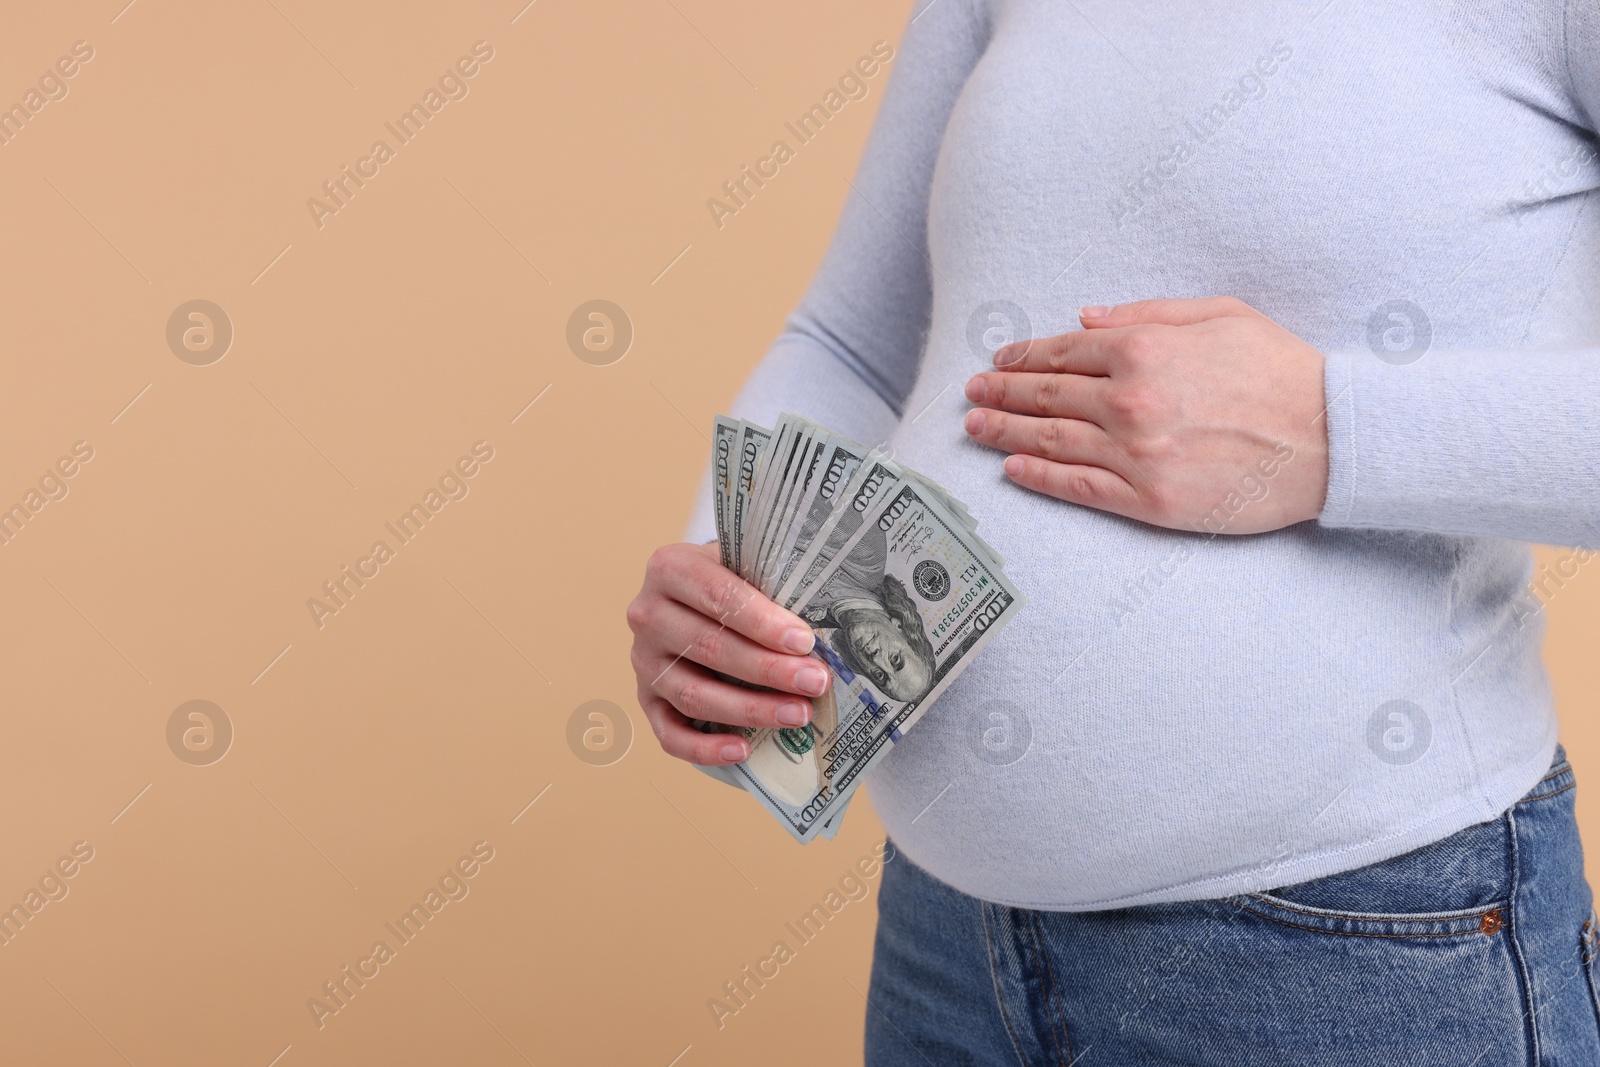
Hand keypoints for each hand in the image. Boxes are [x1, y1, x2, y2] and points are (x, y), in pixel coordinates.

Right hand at [627, 542, 828, 765]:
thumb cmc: (732, 580)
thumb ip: (771, 584)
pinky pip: (669, 734)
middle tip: (815, 681)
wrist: (692, 595)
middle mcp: (648, 615)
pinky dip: (704, 748)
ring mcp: (644, 662)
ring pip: (693, 694)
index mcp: (671, 568)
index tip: (804, 642)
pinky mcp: (647, 700)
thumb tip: (822, 624)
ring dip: (750, 709)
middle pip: (709, 648)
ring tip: (798, 714)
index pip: (718, 597)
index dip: (763, 622)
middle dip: (768, 669)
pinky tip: (743, 750)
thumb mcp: (746, 565)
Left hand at [962, 297, 1328, 533]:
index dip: (1023, 355)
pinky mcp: (1150, 500)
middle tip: (972, 392)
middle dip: (1001, 391)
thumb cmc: (1282, 370)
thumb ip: (1145, 314)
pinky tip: (1012, 469)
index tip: (1000, 359)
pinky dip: (1038, 476)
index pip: (1062, 352)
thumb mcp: (1219, 315)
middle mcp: (1130, 402)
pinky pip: (1078, 488)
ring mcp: (1136, 455)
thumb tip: (1086, 318)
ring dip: (1005, 432)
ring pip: (1051, 440)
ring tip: (976, 427)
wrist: (1333, 438)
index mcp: (1143, 351)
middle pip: (1045, 396)